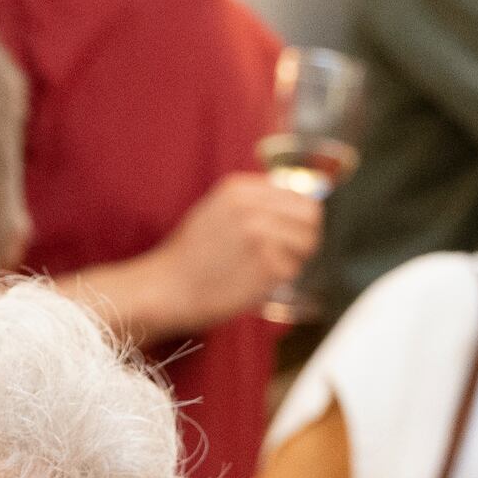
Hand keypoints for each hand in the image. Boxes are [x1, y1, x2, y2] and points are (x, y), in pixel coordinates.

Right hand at [94, 172, 329, 344]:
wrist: (166, 288)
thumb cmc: (188, 256)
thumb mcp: (213, 210)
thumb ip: (251, 203)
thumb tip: (292, 204)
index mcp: (239, 188)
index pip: (297, 193)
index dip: (298, 214)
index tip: (291, 229)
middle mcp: (252, 207)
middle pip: (310, 215)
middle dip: (305, 233)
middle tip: (291, 251)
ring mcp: (262, 235)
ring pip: (307, 242)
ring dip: (295, 257)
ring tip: (270, 267)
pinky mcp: (267, 265)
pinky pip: (293, 269)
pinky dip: (281, 278)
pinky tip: (257, 280)